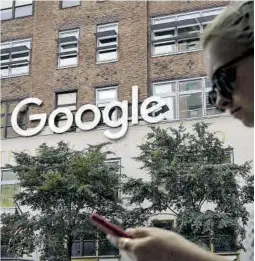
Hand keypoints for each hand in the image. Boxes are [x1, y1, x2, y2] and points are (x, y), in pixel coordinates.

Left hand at [107, 227, 226, 260]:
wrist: (187, 260)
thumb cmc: (171, 244)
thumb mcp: (154, 232)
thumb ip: (138, 231)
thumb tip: (128, 231)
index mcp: (135, 248)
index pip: (119, 241)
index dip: (112, 235)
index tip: (107, 232)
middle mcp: (135, 260)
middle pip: (124, 250)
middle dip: (126, 243)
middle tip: (134, 236)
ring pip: (131, 256)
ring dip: (133, 250)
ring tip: (149, 245)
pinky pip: (138, 260)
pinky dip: (140, 255)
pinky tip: (152, 252)